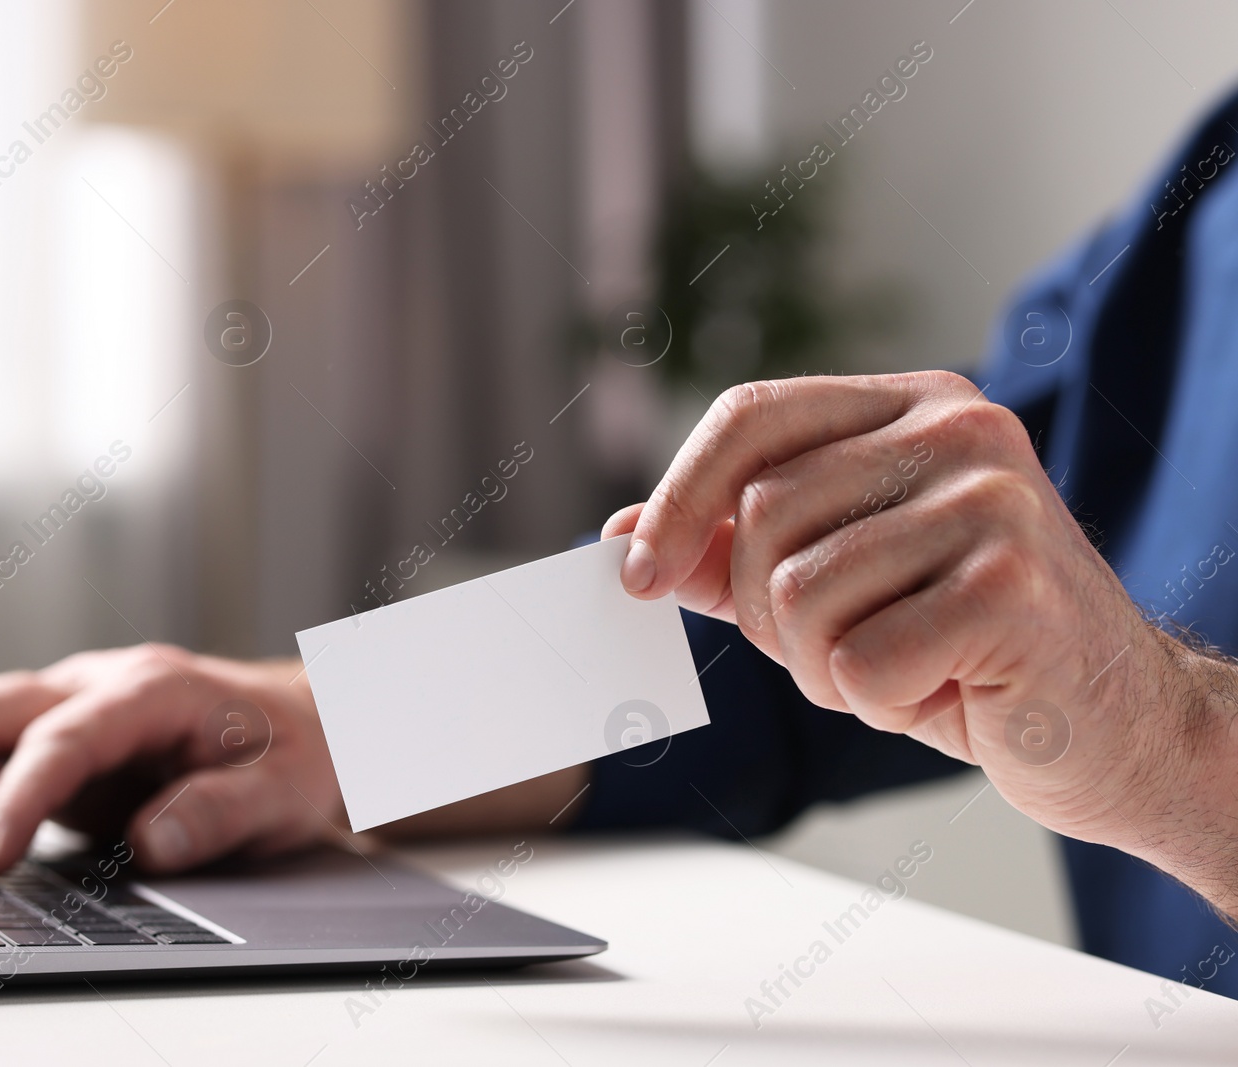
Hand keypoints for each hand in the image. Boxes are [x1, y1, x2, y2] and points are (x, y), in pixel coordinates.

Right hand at [0, 646, 345, 876]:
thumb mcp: (287, 788)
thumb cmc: (294, 750)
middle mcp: (95, 684)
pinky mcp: (48, 734)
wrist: (302, 720)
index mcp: (153, 689)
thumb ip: (224, 812)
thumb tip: (153, 842)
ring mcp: (66, 704)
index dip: (19, 796)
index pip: (65, 735)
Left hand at [604, 372, 1236, 909]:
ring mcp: (994, 500)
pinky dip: (878, 701)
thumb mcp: (838, 582)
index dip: (677, 496)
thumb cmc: (963, 646)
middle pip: (762, 516)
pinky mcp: (1012, 587)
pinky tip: (945, 689)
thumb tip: (621, 536)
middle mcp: (959, 428)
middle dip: (770, 614)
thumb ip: (733, 550)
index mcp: (911, 405)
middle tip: (845, 647)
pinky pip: (858, 659)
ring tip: (905, 665)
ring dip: (825, 667)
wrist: (1113, 724)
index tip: (636, 577)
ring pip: (800, 594)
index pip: (751, 417)